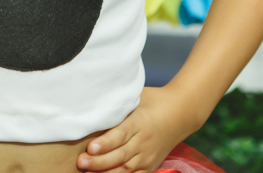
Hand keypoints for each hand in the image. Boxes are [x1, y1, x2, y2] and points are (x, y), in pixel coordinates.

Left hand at [77, 87, 197, 172]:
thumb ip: (117, 103)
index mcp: (139, 122)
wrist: (181, 112)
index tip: (90, 147)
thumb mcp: (136, 97)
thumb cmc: (153, 100)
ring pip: (126, 169)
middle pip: (120, 155)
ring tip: (87, 172)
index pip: (120, 135)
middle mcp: (144, 141)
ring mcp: (148, 156)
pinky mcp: (151, 165)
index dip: (105, 143)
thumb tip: (91, 100)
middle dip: (99, 161)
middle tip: (81, 161)